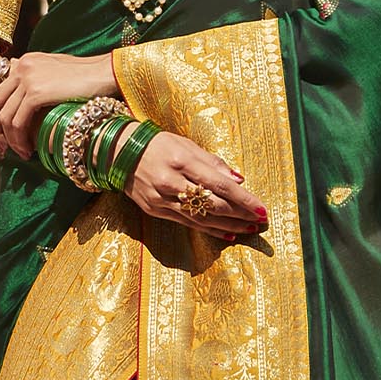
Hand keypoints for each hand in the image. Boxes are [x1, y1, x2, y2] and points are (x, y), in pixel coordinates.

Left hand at [0, 52, 118, 159]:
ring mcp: (27, 78)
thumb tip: (36, 101)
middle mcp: (21, 66)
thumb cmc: (89, 79)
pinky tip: (28, 150)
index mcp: (25, 61)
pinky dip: (19, 139)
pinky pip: (18, 121)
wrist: (104, 73)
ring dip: (10, 139)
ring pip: (5, 114)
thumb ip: (42, 84)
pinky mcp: (36, 92)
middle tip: (2, 147)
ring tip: (21, 153)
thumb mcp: (59, 77)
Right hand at [123, 130, 269, 240]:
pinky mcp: (157, 211)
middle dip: (241, 214)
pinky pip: (190, 224)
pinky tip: (229, 234)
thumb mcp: (185, 144)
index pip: (220, 184)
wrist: (118, 152)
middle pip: (214, 204)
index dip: (243, 199)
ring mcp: (163, 199)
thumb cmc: (158, 145)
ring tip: (249, 229)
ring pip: (203, 218)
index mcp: (182, 160)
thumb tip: (238, 179)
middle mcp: (172, 182)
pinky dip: (212, 230)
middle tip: (260, 221)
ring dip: (230, 226)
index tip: (262, 208)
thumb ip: (212, 162)